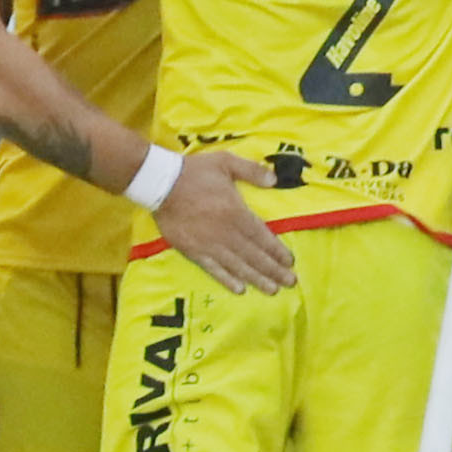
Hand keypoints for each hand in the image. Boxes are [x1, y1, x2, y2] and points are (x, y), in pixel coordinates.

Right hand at [152, 150, 296, 293]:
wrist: (161, 183)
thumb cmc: (195, 172)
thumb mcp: (226, 162)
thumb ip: (252, 171)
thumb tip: (274, 180)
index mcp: (236, 212)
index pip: (262, 236)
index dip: (277, 250)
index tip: (290, 262)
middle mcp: (225, 232)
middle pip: (254, 255)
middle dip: (273, 270)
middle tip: (290, 282)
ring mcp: (209, 244)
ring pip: (237, 266)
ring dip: (256, 279)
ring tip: (272, 290)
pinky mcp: (193, 251)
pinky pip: (213, 269)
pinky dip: (227, 280)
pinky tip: (240, 289)